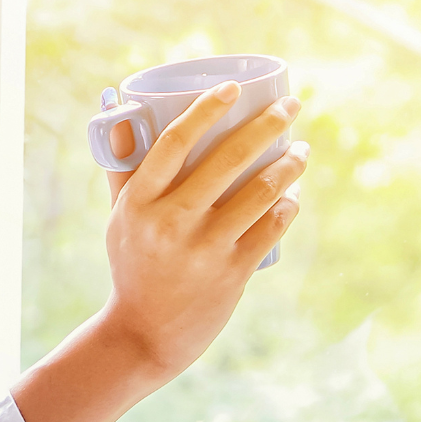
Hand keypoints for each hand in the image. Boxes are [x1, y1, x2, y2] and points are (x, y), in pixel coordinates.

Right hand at [98, 82, 307, 377]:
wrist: (143, 333)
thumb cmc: (132, 266)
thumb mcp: (119, 219)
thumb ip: (124, 172)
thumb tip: (123, 118)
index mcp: (139, 201)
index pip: (173, 142)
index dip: (205, 110)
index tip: (232, 88)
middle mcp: (171, 220)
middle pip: (227, 158)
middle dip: (267, 124)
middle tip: (290, 106)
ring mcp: (204, 247)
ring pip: (260, 191)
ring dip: (289, 165)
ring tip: (301, 151)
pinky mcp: (232, 271)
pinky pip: (270, 228)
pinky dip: (287, 207)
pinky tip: (294, 195)